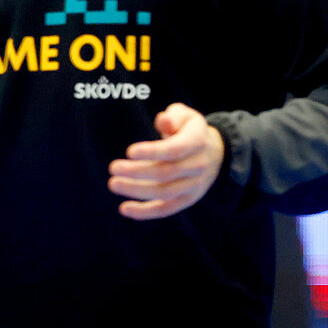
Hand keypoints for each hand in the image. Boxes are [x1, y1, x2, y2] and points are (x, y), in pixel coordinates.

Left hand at [108, 103, 224, 219]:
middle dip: (137, 172)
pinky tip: (124, 209)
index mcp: (197, 142)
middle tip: (113, 167)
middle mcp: (198, 166)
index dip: (152, 152)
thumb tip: (163, 121)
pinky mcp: (187, 199)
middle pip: (167, 173)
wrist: (214, 151)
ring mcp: (194, 185)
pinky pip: (167, 209)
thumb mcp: (184, 116)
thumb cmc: (187, 129)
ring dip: (137, 191)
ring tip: (114, 183)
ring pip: (165, 193)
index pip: (175, 150)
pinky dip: (145, 212)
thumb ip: (172, 117)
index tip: (129, 152)